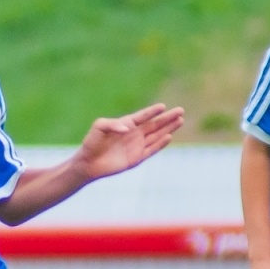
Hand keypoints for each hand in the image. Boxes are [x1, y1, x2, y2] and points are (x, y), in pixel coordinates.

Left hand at [71, 104, 185, 180]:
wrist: (88, 162)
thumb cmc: (92, 142)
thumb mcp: (99, 126)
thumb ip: (113, 124)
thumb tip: (128, 128)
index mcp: (126, 124)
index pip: (143, 116)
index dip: (153, 111)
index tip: (163, 106)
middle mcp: (134, 134)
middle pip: (155, 124)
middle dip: (168, 118)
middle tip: (181, 111)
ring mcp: (137, 146)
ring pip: (156, 136)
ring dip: (168, 128)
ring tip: (180, 120)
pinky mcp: (137, 158)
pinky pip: (151, 149)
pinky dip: (160, 144)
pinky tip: (169, 136)